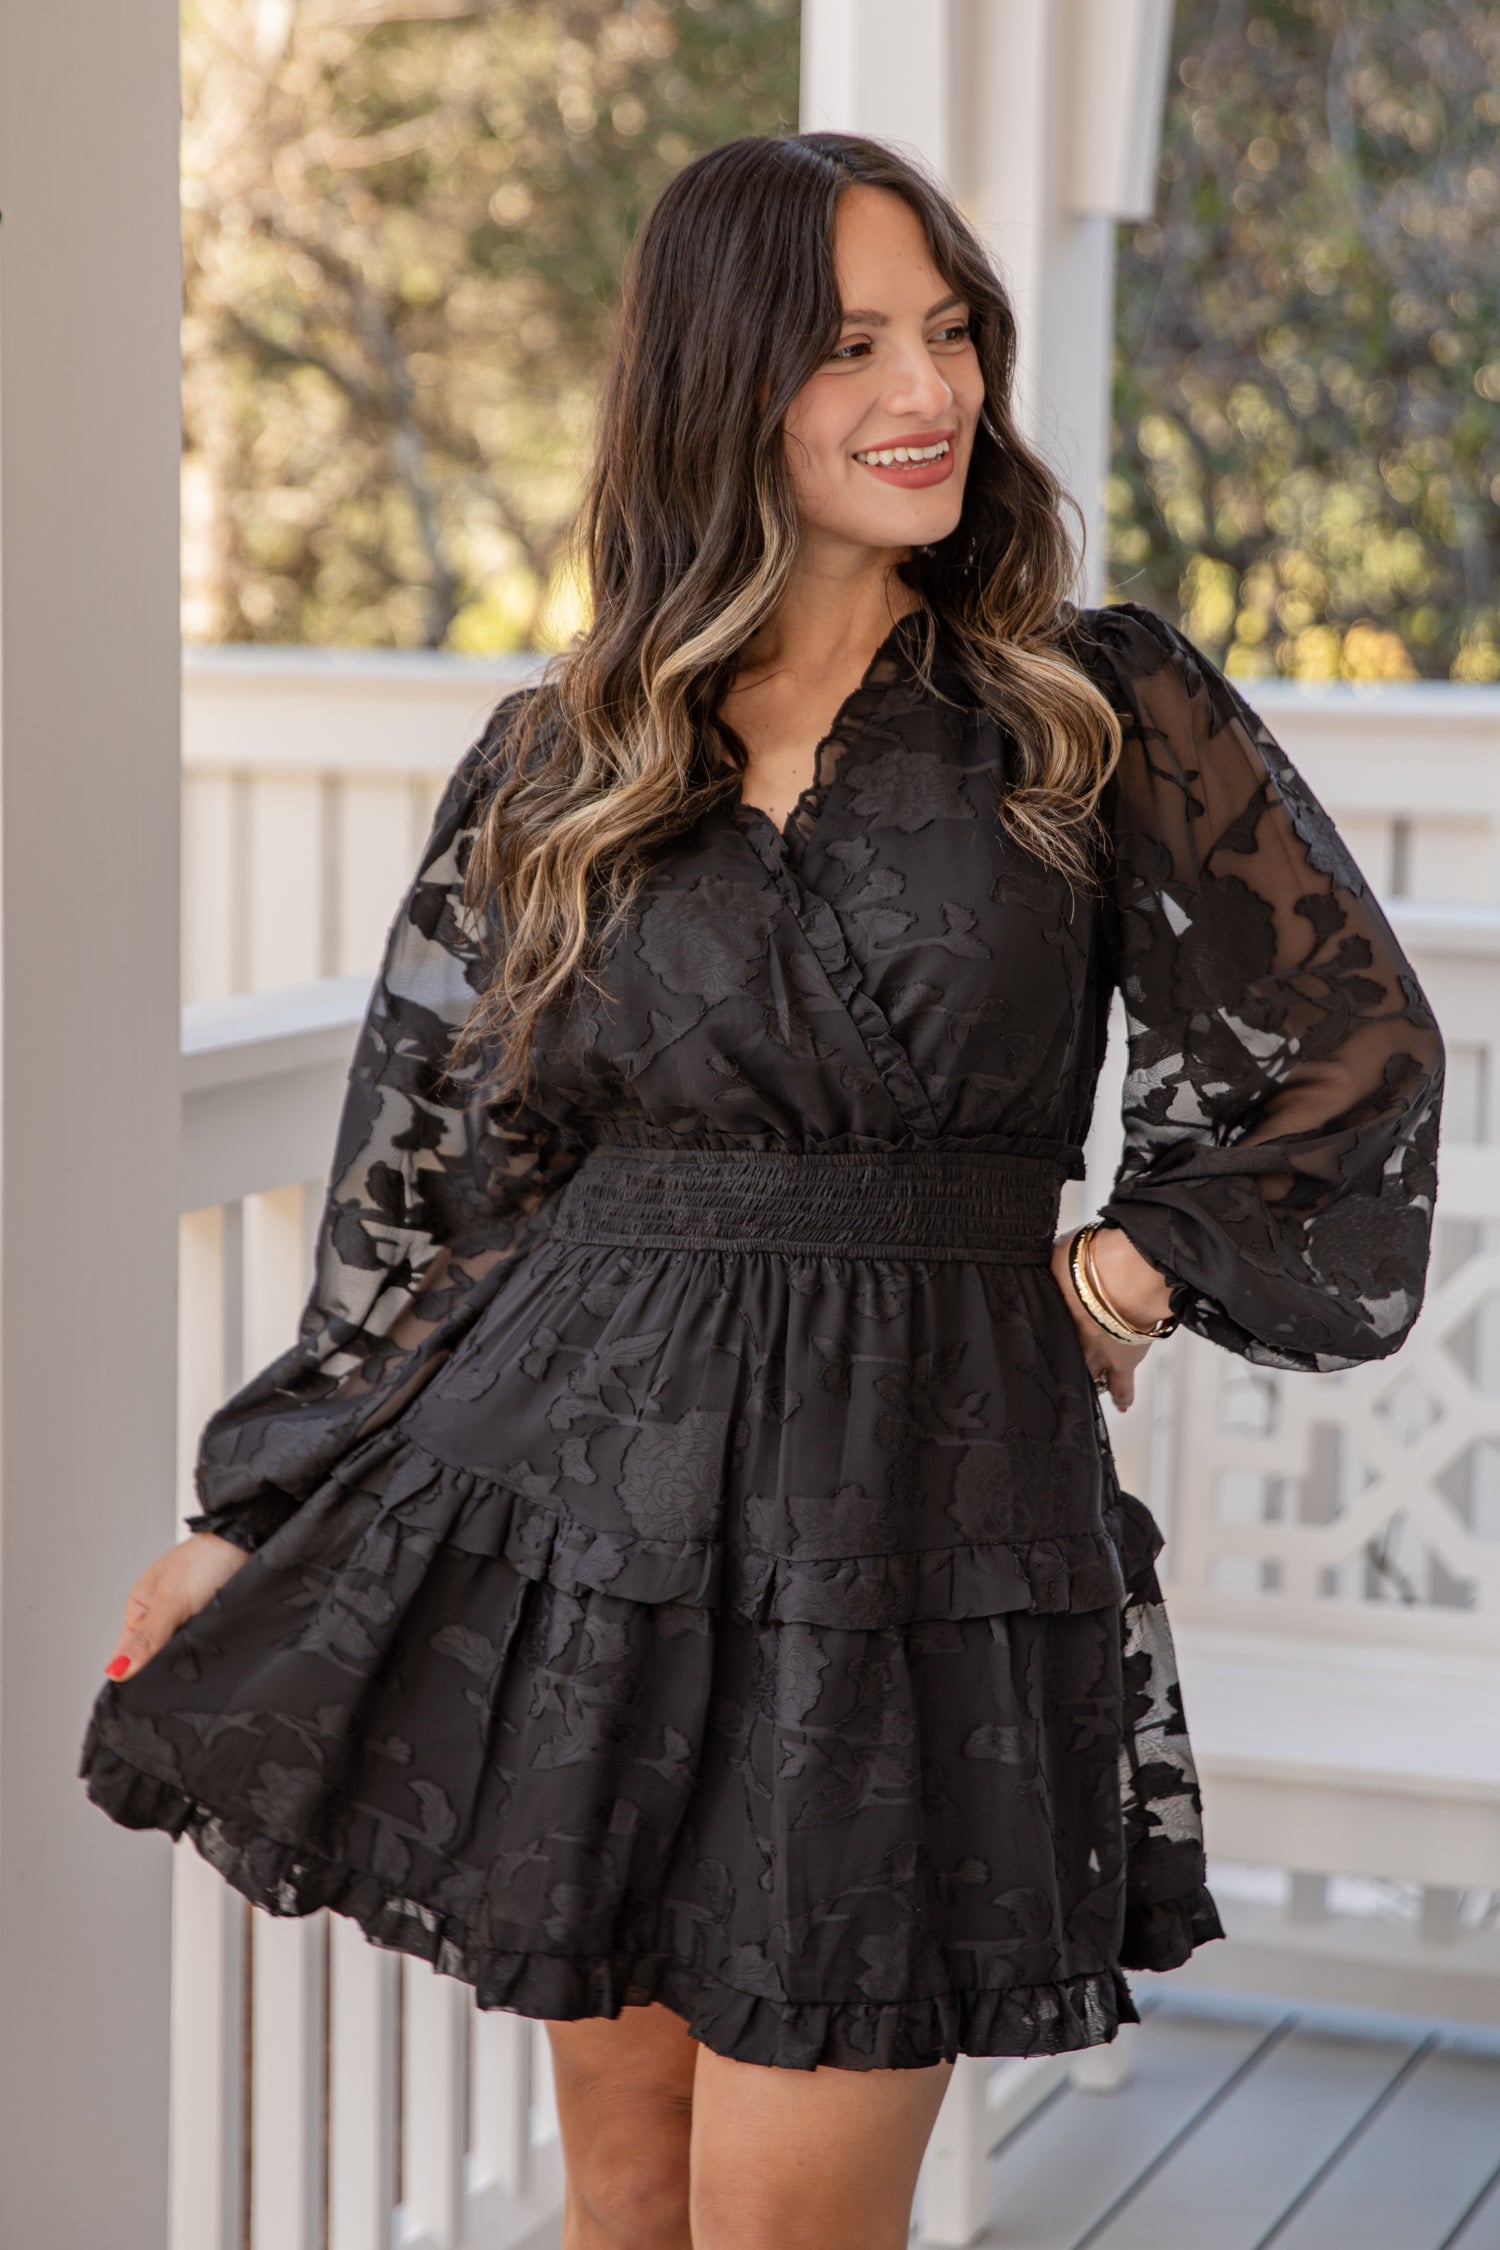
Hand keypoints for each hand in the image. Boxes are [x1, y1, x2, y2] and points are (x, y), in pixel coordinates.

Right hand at [103, 1530, 251, 1683]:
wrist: (246, 1543)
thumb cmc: (206, 1558)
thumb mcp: (170, 1601)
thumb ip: (147, 1638)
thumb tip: (116, 1670)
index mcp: (139, 1608)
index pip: (126, 1654)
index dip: (133, 1674)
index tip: (145, 1691)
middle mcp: (159, 1616)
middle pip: (154, 1658)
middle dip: (166, 1666)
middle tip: (180, 1667)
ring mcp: (185, 1620)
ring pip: (180, 1654)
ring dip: (189, 1657)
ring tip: (199, 1654)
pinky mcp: (207, 1622)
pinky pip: (201, 1646)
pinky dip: (206, 1650)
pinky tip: (212, 1651)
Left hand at [1050, 1224, 1167, 1411]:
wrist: (1129, 1275)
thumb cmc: (1092, 1260)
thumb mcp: (1061, 1252)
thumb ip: (1052, 1260)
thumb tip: (1045, 1254)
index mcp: (1054, 1314)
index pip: (1042, 1333)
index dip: (1041, 1337)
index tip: (1034, 1344)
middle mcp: (1071, 1339)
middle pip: (1062, 1358)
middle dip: (1061, 1364)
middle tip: (1055, 1373)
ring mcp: (1097, 1352)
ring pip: (1088, 1375)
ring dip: (1088, 1381)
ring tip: (1086, 1390)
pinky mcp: (1125, 1359)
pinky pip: (1122, 1383)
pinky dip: (1123, 1394)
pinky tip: (1122, 1404)